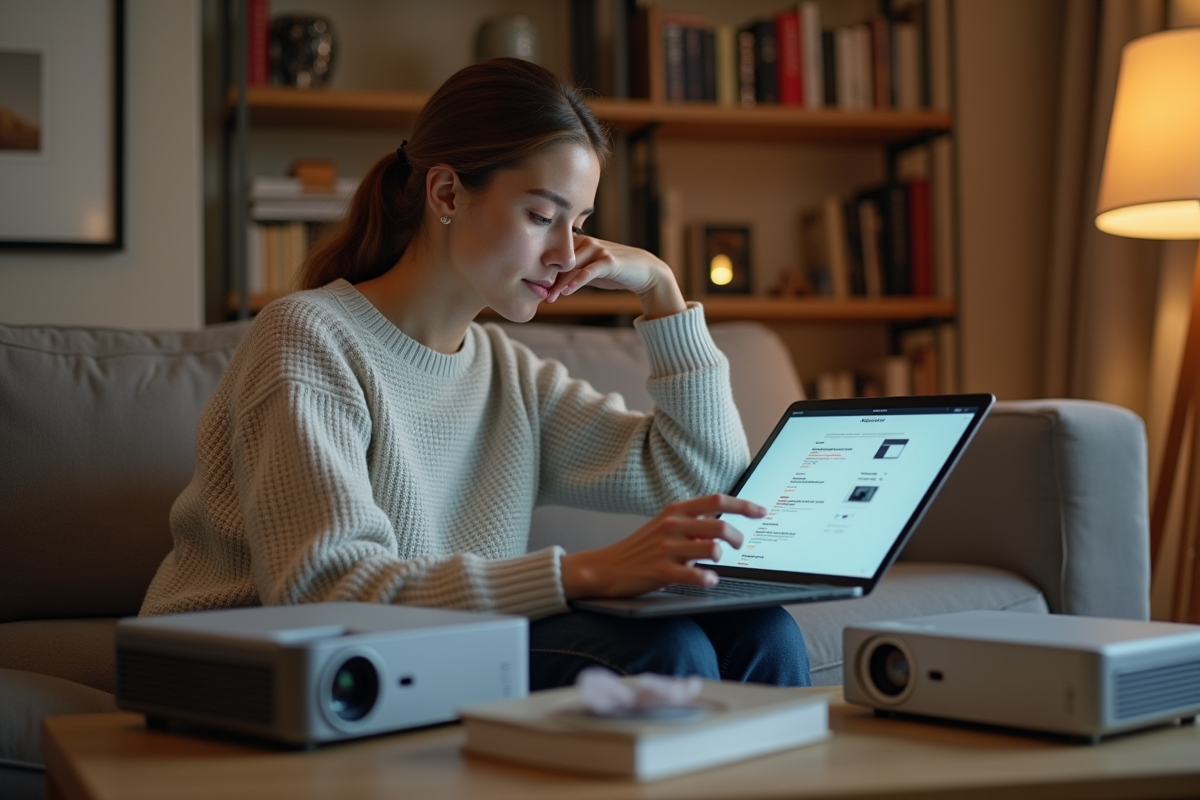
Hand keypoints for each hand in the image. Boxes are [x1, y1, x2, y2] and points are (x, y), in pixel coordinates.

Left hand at [546, 233, 686, 318]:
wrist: (644, 272)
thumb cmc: (615, 272)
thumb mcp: (590, 272)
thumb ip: (573, 274)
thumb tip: (551, 286)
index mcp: (580, 242)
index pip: (556, 254)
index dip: (544, 270)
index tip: (534, 286)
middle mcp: (587, 242)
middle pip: (561, 261)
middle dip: (548, 278)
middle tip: (538, 294)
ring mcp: (598, 250)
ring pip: (572, 266)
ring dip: (559, 283)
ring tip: (550, 297)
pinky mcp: (609, 261)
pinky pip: (588, 271)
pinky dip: (576, 282)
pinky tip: (566, 292)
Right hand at [560, 494, 766, 599]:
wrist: (606, 567)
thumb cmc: (641, 548)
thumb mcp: (665, 525)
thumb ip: (692, 521)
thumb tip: (725, 521)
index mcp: (675, 510)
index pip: (717, 500)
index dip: (744, 505)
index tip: (762, 511)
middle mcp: (672, 525)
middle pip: (720, 526)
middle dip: (738, 538)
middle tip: (740, 546)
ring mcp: (666, 548)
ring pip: (712, 549)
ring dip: (723, 558)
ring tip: (718, 563)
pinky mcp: (661, 571)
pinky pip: (695, 575)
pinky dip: (708, 579)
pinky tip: (709, 581)